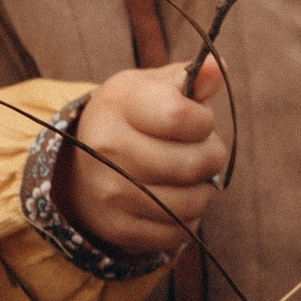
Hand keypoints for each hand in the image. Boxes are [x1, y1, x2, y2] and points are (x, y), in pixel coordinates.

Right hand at [59, 58, 227, 261]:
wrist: (83, 164)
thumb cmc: (134, 117)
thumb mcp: (155, 88)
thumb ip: (192, 78)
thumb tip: (217, 67)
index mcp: (118, 103)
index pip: (182, 116)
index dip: (203, 121)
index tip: (198, 121)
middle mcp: (106, 148)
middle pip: (193, 164)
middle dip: (212, 156)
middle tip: (201, 150)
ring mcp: (109, 193)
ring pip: (191, 203)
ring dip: (203, 189)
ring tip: (189, 175)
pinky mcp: (118, 229)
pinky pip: (177, 233)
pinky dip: (187, 219)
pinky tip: (174, 199)